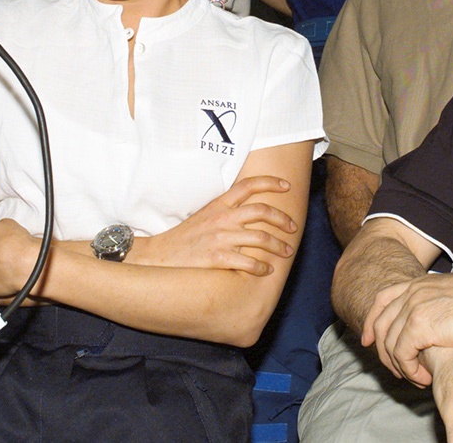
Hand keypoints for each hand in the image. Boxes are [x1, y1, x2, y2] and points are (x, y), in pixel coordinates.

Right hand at [136, 174, 296, 273]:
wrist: (160, 256)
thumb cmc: (185, 238)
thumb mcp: (204, 216)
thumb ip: (225, 211)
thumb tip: (250, 211)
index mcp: (218, 205)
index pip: (247, 185)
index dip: (270, 182)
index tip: (286, 185)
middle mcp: (221, 218)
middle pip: (261, 211)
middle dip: (282, 218)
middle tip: (293, 227)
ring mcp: (220, 238)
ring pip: (260, 237)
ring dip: (278, 245)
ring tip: (286, 252)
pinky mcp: (217, 258)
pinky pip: (249, 262)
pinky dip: (262, 267)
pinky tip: (267, 270)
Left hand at [364, 274, 452, 385]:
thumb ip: (436, 305)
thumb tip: (432, 324)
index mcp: (420, 283)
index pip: (383, 298)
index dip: (371, 320)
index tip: (368, 340)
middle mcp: (412, 292)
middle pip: (380, 322)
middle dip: (381, 350)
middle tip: (393, 370)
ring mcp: (413, 307)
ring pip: (389, 342)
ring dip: (400, 366)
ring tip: (417, 379)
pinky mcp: (419, 325)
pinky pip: (401, 354)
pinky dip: (409, 371)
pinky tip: (424, 379)